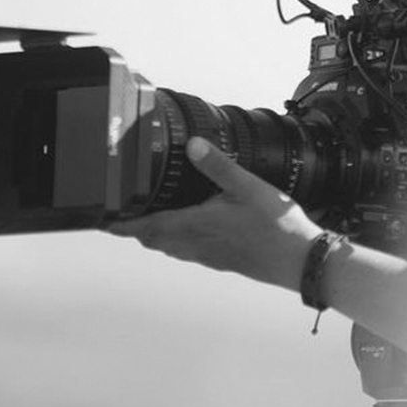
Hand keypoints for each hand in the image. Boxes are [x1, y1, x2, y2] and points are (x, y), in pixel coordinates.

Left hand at [106, 138, 320, 288]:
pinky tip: (193, 230)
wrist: (302, 261)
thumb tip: (193, 145)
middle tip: (124, 214)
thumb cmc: (278, 229)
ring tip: (151, 220)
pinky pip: (190, 252)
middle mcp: (197, 245)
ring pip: (171, 248)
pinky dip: (179, 240)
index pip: (145, 227)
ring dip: (156, 235)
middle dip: (136, 227)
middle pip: (154, 240)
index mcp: (196, 226)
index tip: (103, 219)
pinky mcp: (224, 261)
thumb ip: (218, 166)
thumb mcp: (248, 187)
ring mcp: (210, 256)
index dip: (120, 223)